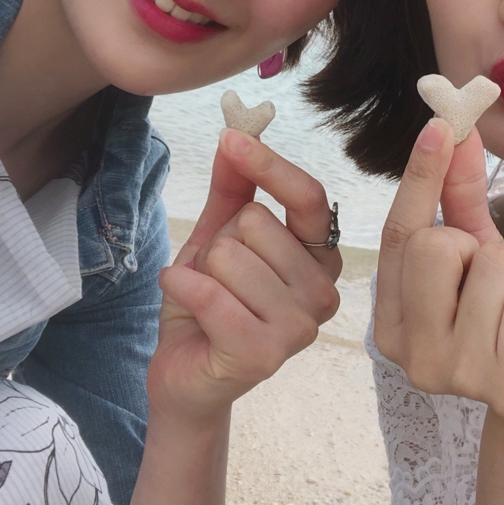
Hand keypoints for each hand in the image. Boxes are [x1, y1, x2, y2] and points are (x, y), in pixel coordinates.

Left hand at [149, 128, 340, 419]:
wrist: (184, 370)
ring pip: (231, 256)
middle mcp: (323, 292)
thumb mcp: (219, 234)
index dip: (270, 165)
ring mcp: (299, 328)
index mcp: (320, 257)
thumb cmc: (210, 300)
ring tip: (206, 296)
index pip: (309, 197)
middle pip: (258, 223)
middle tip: (217, 275)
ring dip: (201, 270)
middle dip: (219, 241)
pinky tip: (181, 296)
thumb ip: (233, 187)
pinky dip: (180, 286)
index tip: (231, 139)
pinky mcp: (263, 355)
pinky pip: (210, 295)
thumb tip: (237, 134)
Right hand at [375, 118, 503, 422]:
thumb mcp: (480, 249)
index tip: (441, 125)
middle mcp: (411, 354)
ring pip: (489, 270)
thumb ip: (456, 195)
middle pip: (435, 246)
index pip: (399, 233)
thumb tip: (451, 129)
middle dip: (476, 248)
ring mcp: (458, 378)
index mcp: (393, 319)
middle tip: (490, 281)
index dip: (420, 175)